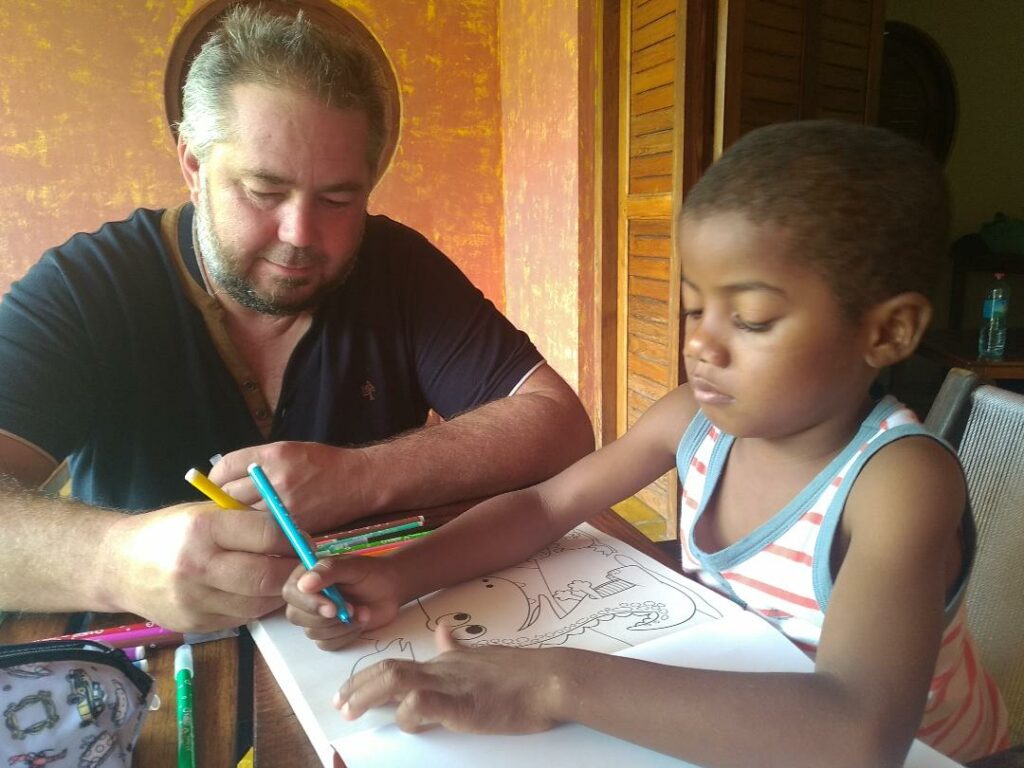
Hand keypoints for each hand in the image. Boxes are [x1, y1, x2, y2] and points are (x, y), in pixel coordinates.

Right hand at [102, 502, 296, 631]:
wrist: (117, 565)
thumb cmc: (169, 532)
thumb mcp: (205, 512)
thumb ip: (246, 521)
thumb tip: (295, 533)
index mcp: (203, 528)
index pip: (267, 535)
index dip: (293, 538)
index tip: (303, 539)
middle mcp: (197, 566)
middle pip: (266, 576)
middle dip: (293, 572)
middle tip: (305, 565)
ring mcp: (194, 600)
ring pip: (258, 603)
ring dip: (279, 592)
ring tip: (283, 578)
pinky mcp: (194, 624)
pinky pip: (241, 618)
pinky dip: (257, 606)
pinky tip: (257, 593)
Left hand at [208, 441, 370, 532]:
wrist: (359, 482)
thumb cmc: (323, 464)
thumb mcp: (288, 451)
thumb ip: (258, 463)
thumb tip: (225, 478)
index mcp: (272, 455)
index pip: (225, 468)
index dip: (217, 479)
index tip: (219, 485)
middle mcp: (274, 478)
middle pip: (228, 495)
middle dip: (227, 501)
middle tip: (234, 505)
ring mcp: (282, 505)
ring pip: (242, 517)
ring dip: (241, 519)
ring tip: (250, 518)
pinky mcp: (292, 526)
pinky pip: (262, 531)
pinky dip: (259, 531)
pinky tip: (265, 528)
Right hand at [283, 554, 404, 650]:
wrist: (390, 589)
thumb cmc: (371, 573)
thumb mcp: (352, 566)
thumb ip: (328, 571)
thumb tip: (304, 584)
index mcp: (307, 576)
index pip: (291, 592)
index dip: (308, 603)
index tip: (332, 607)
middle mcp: (307, 597)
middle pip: (296, 616)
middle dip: (326, 617)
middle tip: (352, 608)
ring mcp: (316, 617)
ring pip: (313, 632)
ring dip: (341, 625)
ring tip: (362, 611)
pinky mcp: (328, 634)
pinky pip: (327, 644)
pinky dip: (346, 635)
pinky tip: (360, 622)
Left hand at [335, 626, 564, 733]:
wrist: (550, 678)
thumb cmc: (522, 673)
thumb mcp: (483, 655)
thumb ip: (457, 647)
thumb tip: (442, 632)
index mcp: (447, 662)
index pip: (399, 665)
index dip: (368, 678)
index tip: (349, 692)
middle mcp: (443, 669)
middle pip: (388, 670)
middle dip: (357, 687)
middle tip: (339, 705)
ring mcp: (452, 684)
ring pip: (397, 680)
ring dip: (368, 695)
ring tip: (351, 712)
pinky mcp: (464, 705)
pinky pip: (425, 703)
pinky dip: (408, 712)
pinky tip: (407, 722)